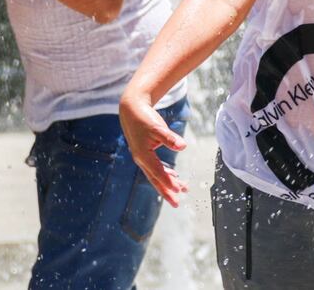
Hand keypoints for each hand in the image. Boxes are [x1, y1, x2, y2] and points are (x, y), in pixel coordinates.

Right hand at [119, 90, 188, 206]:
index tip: (176, 191)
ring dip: (168, 183)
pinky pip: (156, 168)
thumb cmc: (144, 118)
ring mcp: (143, 157)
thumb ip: (169, 138)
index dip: (167, 182)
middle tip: (177, 203)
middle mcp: (142, 159)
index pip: (157, 172)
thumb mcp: (157, 127)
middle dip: (166, 191)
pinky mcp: (146, 153)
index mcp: (143, 155)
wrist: (131, 110)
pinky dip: (165, 173)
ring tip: (182, 190)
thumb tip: (183, 147)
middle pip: (155, 179)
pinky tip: (174, 176)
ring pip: (156, 174)